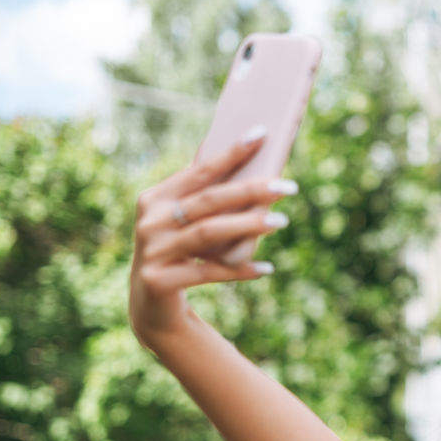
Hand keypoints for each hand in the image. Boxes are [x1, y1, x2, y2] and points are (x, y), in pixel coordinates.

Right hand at [128, 128, 295, 344]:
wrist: (151, 306)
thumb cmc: (178, 254)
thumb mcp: (184, 223)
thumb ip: (203, 194)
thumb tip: (233, 152)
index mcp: (156, 198)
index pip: (199, 171)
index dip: (230, 153)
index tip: (262, 134)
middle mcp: (151, 220)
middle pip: (209, 200)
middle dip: (251, 190)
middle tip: (289, 186)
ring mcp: (152, 250)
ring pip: (209, 233)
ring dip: (248, 226)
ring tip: (282, 221)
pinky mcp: (159, 279)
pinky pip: (207, 272)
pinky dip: (238, 270)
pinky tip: (266, 268)